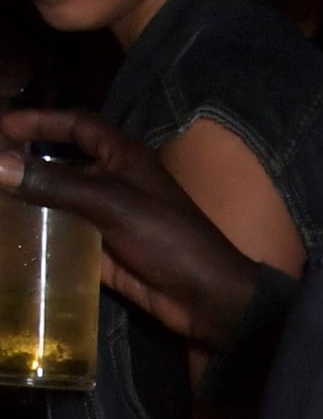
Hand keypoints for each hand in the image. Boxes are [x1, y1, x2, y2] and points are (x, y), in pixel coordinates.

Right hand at [0, 107, 261, 344]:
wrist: (206, 298)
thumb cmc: (167, 238)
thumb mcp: (111, 204)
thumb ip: (55, 184)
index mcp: (124, 157)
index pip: (78, 124)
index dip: (42, 120)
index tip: (3, 126)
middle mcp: (116, 182)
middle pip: (65, 162)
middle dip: (30, 160)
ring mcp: (111, 219)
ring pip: (63, 201)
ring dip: (32, 199)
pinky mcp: (107, 252)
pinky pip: (68, 238)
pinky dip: (43, 235)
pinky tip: (15, 239)